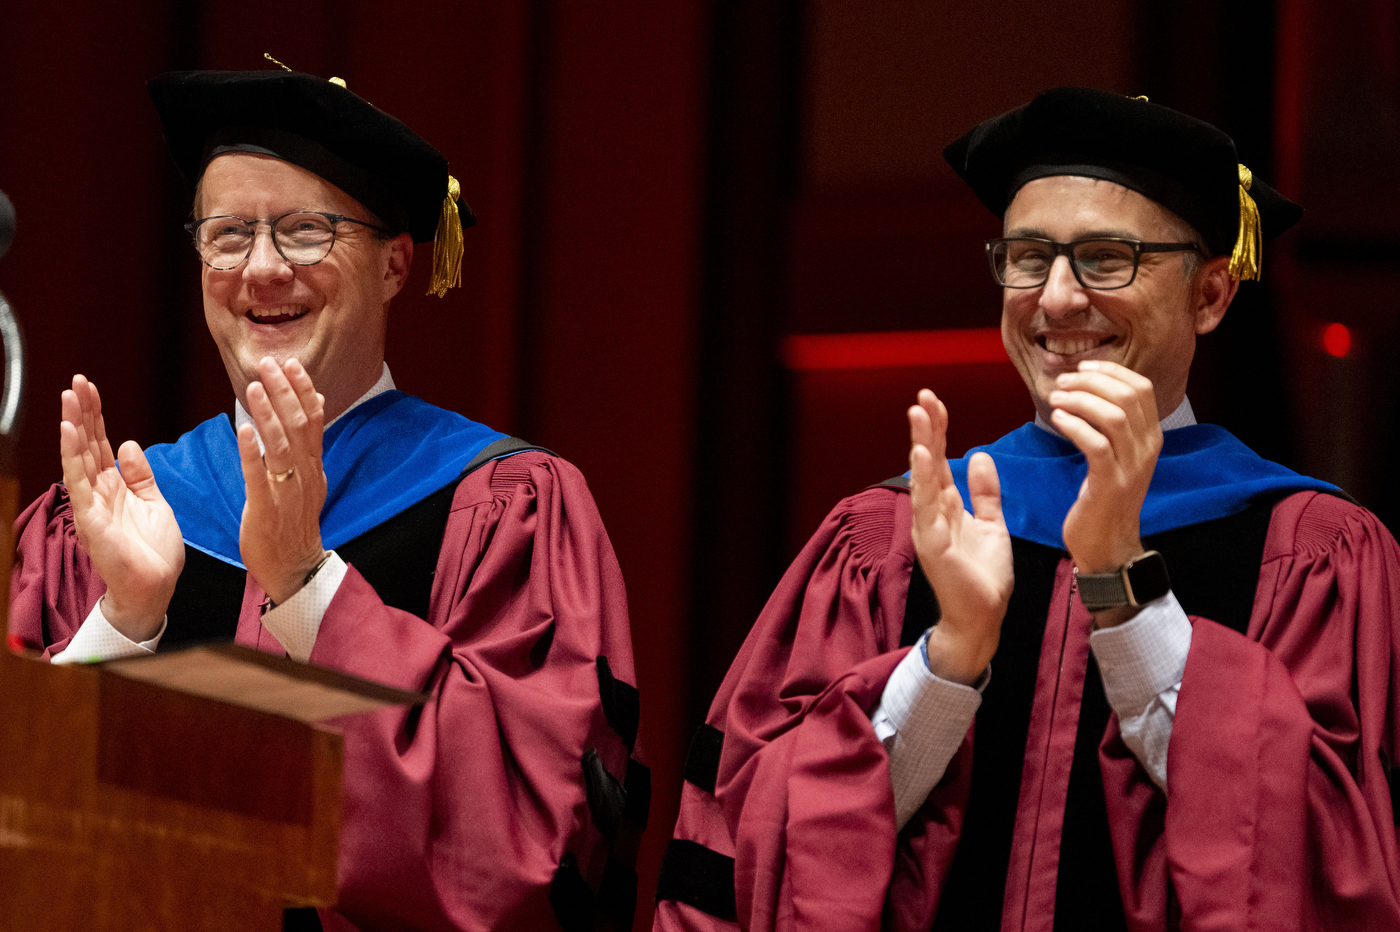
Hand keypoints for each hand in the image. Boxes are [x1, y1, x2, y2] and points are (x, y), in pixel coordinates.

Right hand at [60, 375, 183, 640]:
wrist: (155, 587)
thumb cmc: (154, 551)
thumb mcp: (154, 503)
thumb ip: (140, 475)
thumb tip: (127, 443)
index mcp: (116, 487)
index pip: (102, 443)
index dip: (96, 416)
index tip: (90, 388)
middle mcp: (99, 492)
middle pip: (87, 444)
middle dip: (82, 412)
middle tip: (77, 381)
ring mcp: (92, 503)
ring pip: (79, 457)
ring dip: (74, 426)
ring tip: (69, 397)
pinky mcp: (90, 517)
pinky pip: (78, 481)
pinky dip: (73, 455)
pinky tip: (69, 431)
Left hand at [236, 357, 328, 604]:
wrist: (294, 565)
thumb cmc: (295, 521)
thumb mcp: (310, 477)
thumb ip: (310, 442)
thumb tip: (316, 402)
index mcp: (314, 466)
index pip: (312, 420)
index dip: (302, 391)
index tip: (291, 364)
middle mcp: (305, 475)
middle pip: (297, 427)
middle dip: (284, 393)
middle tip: (269, 364)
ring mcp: (288, 492)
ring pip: (281, 447)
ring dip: (268, 415)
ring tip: (254, 387)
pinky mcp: (268, 509)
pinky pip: (260, 477)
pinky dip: (253, 453)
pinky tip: (244, 430)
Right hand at [908, 389, 1013, 683]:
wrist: (984, 617)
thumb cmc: (983, 576)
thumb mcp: (992, 525)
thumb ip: (985, 493)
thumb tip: (981, 456)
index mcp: (947, 506)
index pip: (940, 460)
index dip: (938, 431)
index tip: (936, 402)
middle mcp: (933, 513)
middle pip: (927, 463)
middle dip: (925, 430)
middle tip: (923, 397)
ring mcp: (930, 528)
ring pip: (923, 480)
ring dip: (921, 447)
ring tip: (919, 417)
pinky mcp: (934, 545)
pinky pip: (928, 509)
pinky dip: (925, 482)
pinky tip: (925, 459)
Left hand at [1049, 361, 1161, 623]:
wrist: (1109, 544)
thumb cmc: (1103, 497)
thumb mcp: (1116, 457)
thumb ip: (1110, 426)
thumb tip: (1087, 388)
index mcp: (1150, 437)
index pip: (1140, 388)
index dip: (1111, 371)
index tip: (1082, 367)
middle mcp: (1147, 447)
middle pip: (1128, 396)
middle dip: (1091, 381)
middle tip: (1063, 382)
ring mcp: (1132, 466)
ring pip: (1113, 416)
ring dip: (1080, 400)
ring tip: (1056, 399)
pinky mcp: (1111, 483)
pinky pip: (1096, 444)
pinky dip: (1075, 426)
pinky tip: (1057, 420)